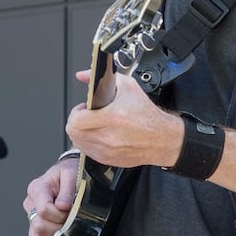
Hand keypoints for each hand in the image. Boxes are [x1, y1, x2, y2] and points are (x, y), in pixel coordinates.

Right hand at [25, 159, 78, 235]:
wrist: (69, 177)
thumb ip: (67, 189)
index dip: (60, 214)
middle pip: (39, 226)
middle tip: (71, 219)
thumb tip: (63, 206)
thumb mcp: (72, 174)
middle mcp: (30, 204)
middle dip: (59, 227)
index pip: (44, 210)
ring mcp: (32, 218)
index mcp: (37, 189)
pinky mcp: (35, 230)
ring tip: (66, 230)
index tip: (70, 210)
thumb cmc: (71, 173)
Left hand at [65, 72, 179, 169]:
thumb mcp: (128, 86)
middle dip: (76, 122)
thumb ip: (100, 77)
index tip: (85, 108)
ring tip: (93, 125)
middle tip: (86, 116)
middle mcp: (108, 137)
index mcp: (113, 118)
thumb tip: (82, 75)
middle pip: (73, 133)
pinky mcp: (107, 160)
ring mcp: (107, 151)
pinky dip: (88, 143)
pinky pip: (87, 152)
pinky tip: (99, 135)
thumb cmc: (147, 115)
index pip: (76, 120)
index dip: (76, 112)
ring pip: (78, 143)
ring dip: (81, 132)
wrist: (162, 139)